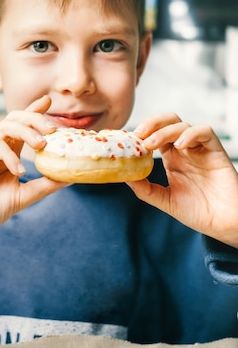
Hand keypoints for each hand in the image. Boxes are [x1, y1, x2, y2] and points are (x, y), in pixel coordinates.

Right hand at [0, 95, 66, 237]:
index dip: (35, 111)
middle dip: (35, 119)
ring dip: (26, 132)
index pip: (24, 125)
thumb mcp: (25, 195)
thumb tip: (71, 176)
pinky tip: (18, 170)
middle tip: (52, 128)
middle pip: (16, 119)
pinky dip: (9, 155)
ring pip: (6, 126)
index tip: (49, 102)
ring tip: (41, 144)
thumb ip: (46, 184)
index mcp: (9, 151)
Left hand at [128, 113, 237, 247]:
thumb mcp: (165, 201)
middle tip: (138, 135)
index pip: (154, 135)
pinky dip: (191, 133)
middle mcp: (185, 151)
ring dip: (164, 130)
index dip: (141, 134)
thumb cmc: (199, 213)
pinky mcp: (216, 151)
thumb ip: (145, 189)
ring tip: (151, 144)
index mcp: (172, 159)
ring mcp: (200, 149)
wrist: (224, 225)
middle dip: (151, 123)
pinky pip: (205, 131)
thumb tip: (123, 176)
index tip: (127, 141)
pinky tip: (180, 146)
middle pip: (168, 122)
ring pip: (182, 124)